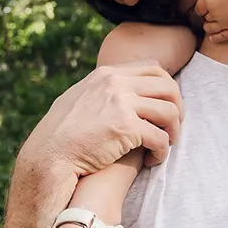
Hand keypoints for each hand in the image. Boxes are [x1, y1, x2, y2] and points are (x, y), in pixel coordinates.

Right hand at [18, 61, 183, 185]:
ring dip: (174, 131)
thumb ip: (99, 91)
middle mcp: (115, 83)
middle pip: (168, 86)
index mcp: (106, 74)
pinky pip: (160, 137)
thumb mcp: (78, 99)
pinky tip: (154, 159)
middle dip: (178, 107)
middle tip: (174, 127)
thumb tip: (115, 92)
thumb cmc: (61, 134)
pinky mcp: (126, 128)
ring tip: (167, 145)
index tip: (167, 105)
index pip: (153, 68)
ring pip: (169, 111)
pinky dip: (163, 151)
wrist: (49, 156)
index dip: (167, 87)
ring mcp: (121, 103)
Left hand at [193, 0, 227, 43]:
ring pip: (211, 29)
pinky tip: (212, 38)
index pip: (199, 9)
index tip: (205, 5)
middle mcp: (215, 14)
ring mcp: (227, 23)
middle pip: (206, 19)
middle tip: (213, 11)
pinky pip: (223, 37)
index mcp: (209, 1)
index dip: (201, 7)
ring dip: (210, 26)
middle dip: (208, 15)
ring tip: (211, 24)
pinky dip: (216, 38)